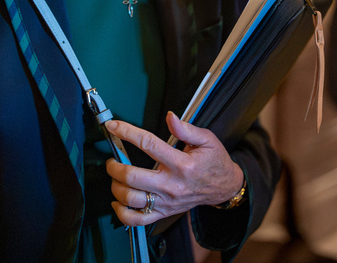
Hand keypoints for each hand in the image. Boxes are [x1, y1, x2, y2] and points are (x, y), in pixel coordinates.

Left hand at [105, 112, 244, 226]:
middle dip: (114, 165)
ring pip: (130, 198)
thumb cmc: (214, 162)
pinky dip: (121, 212)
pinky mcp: (164, 213)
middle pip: (132, 176)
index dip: (127, 132)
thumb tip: (170, 116)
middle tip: (111, 158)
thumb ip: (186, 129)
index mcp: (182, 163)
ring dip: (115, 186)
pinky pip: (137, 220)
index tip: (114, 126)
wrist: (224, 187)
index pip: (148, 144)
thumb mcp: (207, 139)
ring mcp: (166, 202)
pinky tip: (118, 201)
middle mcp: (171, 184)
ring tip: (115, 176)